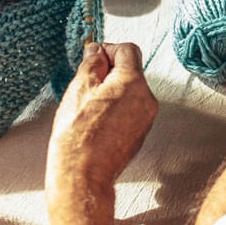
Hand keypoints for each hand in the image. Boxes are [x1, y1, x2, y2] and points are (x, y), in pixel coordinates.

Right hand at [46, 43, 157, 190]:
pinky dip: (115, 108)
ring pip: (130, 91)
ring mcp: (146, 118)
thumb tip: (97, 51)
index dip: (108, 49)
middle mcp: (147, 99)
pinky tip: (96, 121)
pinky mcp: (140, 133)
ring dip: (111, 91)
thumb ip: (92, 63)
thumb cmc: (78, 136)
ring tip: (88, 107)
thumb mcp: (79, 89)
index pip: (128, 50)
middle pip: (131, 71)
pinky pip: (130, 110)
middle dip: (109, 72)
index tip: (93, 57)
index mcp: (134, 83)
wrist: (83, 175)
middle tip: (86, 84)